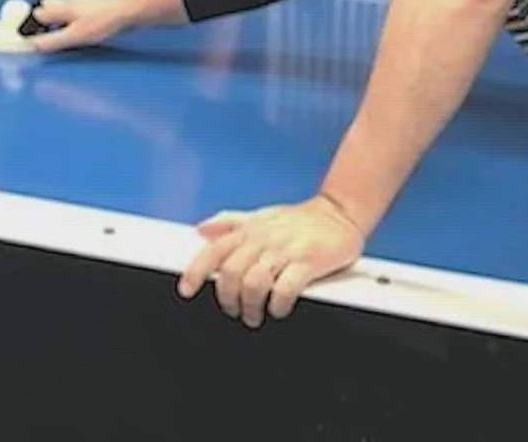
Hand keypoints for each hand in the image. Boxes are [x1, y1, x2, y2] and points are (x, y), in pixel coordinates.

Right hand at [25, 0, 136, 52]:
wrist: (129, 13)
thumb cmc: (106, 20)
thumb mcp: (75, 36)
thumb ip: (52, 40)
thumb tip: (33, 45)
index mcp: (60, 8)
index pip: (34, 14)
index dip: (25, 25)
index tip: (18, 37)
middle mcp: (66, 4)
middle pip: (43, 10)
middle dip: (35, 22)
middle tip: (31, 36)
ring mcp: (77, 6)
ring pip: (55, 12)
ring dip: (49, 23)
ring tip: (48, 37)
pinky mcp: (87, 11)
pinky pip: (67, 16)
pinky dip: (62, 25)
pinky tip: (70, 34)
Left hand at [176, 195, 363, 327]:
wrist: (340, 213)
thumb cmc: (300, 219)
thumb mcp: (260, 215)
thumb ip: (230, 223)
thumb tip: (202, 229)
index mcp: (250, 229)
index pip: (213, 250)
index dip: (196, 271)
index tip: (187, 290)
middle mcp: (263, 239)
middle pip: (231, 272)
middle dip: (228, 298)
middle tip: (234, 310)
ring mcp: (286, 250)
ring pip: (254, 282)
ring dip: (251, 305)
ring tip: (255, 315)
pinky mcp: (308, 261)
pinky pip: (285, 288)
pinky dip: (278, 305)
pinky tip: (279, 309)